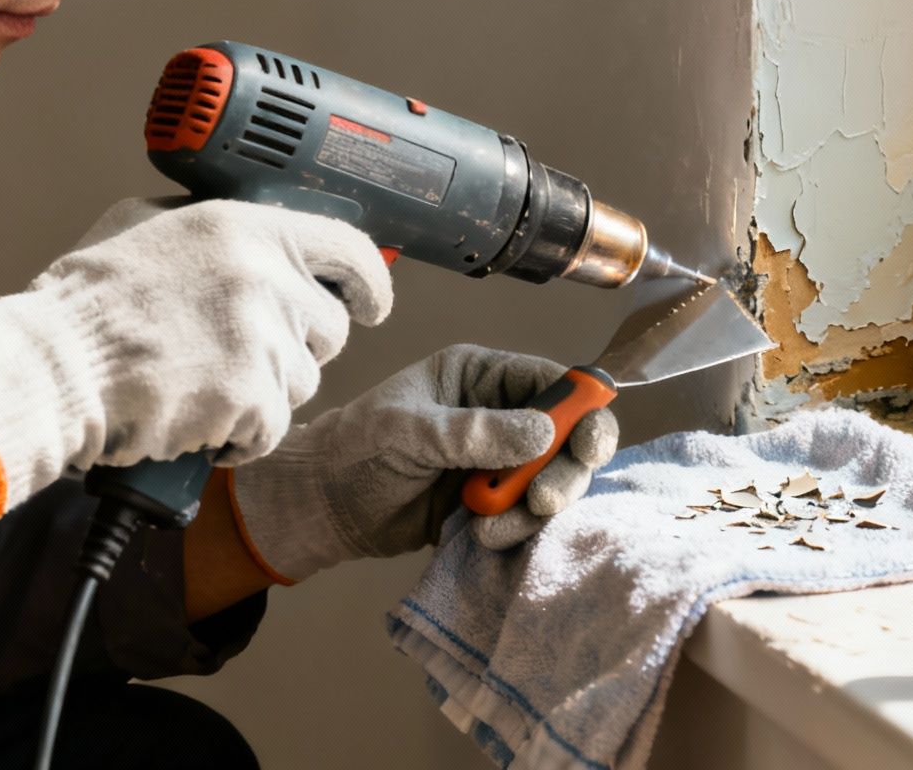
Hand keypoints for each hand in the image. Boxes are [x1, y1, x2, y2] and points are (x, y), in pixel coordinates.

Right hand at [0, 198, 391, 519]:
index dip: (369, 282)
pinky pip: (272, 428)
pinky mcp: (253, 398)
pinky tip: (195, 417)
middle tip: (237, 354)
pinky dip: (240, 435)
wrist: (53, 368)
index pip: (347, 249)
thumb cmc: (84, 305)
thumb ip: (210, 228)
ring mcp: (262, 340)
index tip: (373, 301)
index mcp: (244, 228)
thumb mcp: (144, 226)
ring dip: (262, 394)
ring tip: (200, 384)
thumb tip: (255, 238)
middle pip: (329, 329)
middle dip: (296, 348)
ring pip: (304, 383)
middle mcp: (264, 277)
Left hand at [230, 344, 620, 581]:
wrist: (323, 506)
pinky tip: (484, 536)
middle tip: (543, 502)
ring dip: (535, 509)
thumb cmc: (355, 447)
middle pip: (567, 436)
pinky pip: (529, 517)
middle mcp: (500, 414)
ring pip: (553, 481)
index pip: (552, 382)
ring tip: (491, 526)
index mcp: (481, 376)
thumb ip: (472, 432)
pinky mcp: (493, 504)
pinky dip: (518, 531)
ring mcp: (499, 462)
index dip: (581, 409)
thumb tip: (544, 433)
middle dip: (565, 470)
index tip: (588, 446)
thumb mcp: (408, 430)